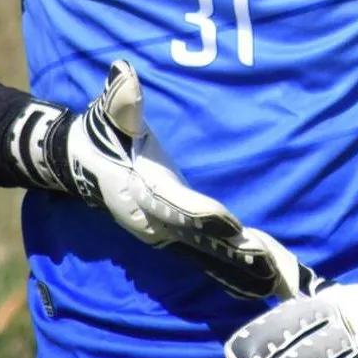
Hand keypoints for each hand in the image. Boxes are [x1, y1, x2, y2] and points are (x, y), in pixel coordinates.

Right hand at [6, 60, 319, 297]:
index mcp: (144, 191)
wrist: (80, 164)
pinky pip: (205, 256)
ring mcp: (163, 233)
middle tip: (269, 265)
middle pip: (198, 239)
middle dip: (231, 253)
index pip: (177, 205)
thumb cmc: (100, 134)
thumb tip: (123, 74)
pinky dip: (231, 271)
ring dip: (239, 269)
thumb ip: (121, 99)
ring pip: (205, 254)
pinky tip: (261, 283)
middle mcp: (154, 221)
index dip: (202, 216)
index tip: (231, 224)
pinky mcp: (172, 236)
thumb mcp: (109, 114)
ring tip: (277, 283)